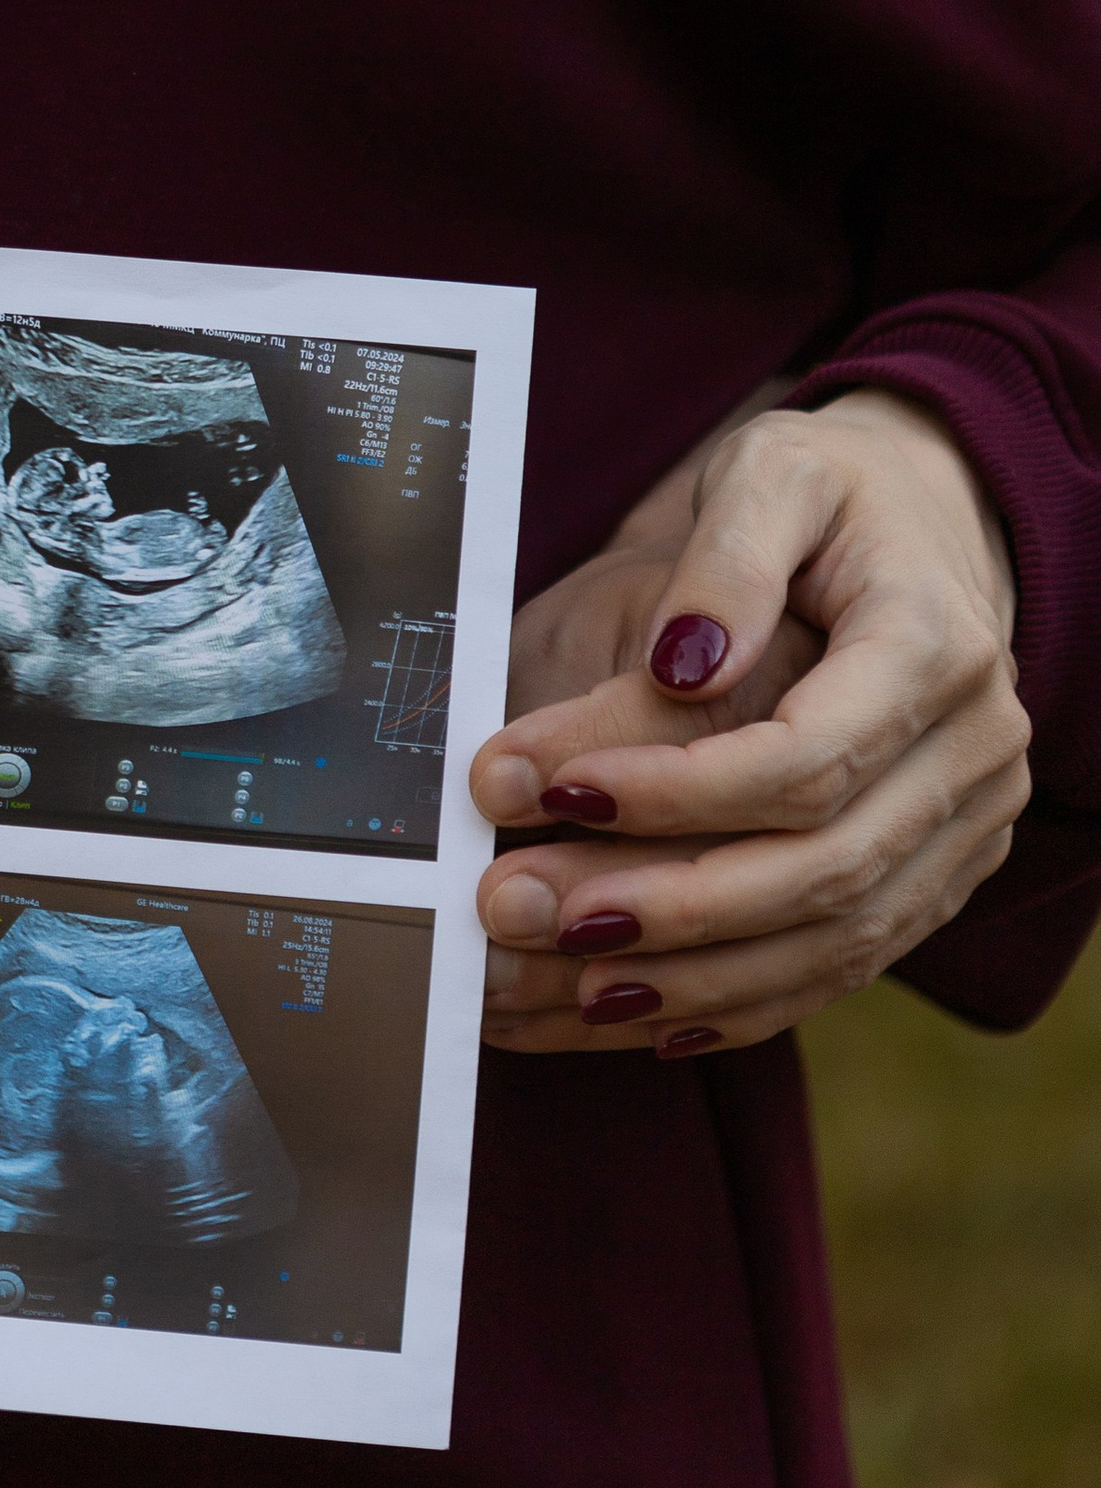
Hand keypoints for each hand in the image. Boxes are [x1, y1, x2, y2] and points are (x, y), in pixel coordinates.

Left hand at [471, 392, 1028, 1060]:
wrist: (920, 523)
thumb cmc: (829, 494)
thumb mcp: (771, 475)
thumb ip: (725, 560)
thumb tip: (682, 663)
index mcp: (934, 648)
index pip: (807, 758)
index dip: (674, 791)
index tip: (550, 787)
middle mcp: (971, 753)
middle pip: (820, 870)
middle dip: (660, 903)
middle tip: (516, 904)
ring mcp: (963, 827)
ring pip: (832, 941)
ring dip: (685, 974)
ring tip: (547, 975)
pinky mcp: (933, 877)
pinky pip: (838, 966)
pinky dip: (733, 1000)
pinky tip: (628, 1012)